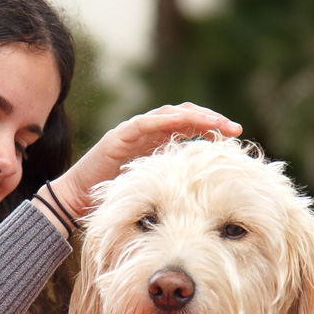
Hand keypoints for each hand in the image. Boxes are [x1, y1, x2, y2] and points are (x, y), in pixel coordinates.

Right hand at [42, 103, 240, 225]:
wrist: (78, 199)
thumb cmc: (114, 197)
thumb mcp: (153, 188)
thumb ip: (173, 181)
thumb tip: (206, 192)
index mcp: (157, 142)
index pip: (190, 126)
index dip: (212, 127)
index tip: (235, 136)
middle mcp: (147, 132)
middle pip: (184, 115)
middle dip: (210, 119)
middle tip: (233, 128)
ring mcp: (133, 132)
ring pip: (169, 114)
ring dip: (194, 116)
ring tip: (216, 123)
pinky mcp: (118, 136)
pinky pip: (144, 122)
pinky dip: (164, 120)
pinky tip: (183, 122)